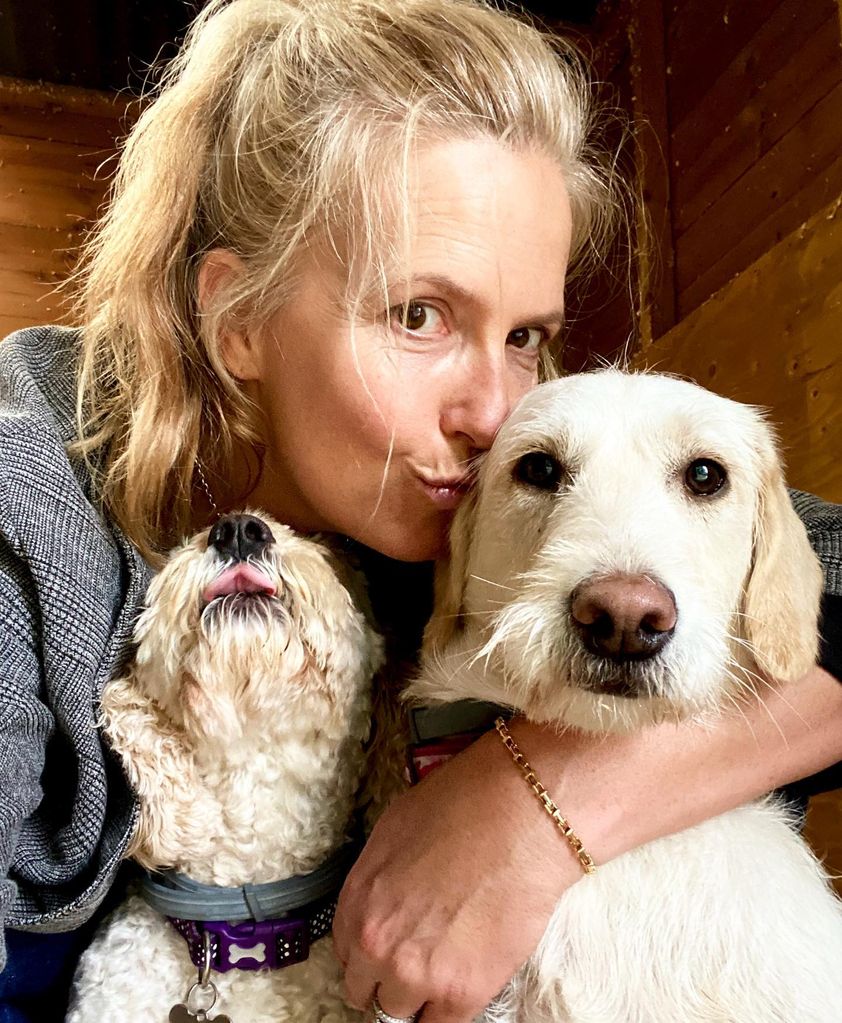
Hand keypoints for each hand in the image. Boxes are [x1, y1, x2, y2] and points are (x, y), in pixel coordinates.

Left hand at [332, 726, 582, 1022]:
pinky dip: (448, 1010)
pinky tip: (464, 985)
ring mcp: (417, 973)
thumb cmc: (465, 805)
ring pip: (401, 1014)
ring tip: (445, 968)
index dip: (368, 951)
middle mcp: (377, 943)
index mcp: (358, 900)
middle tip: (417, 960)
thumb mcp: (398, 827)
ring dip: (419, 996)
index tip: (386, 950)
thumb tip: (384, 900)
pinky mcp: (463, 991)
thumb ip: (379, 877)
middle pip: (367, 991)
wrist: (522, 816)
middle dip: (388, 977)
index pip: (345, 953)